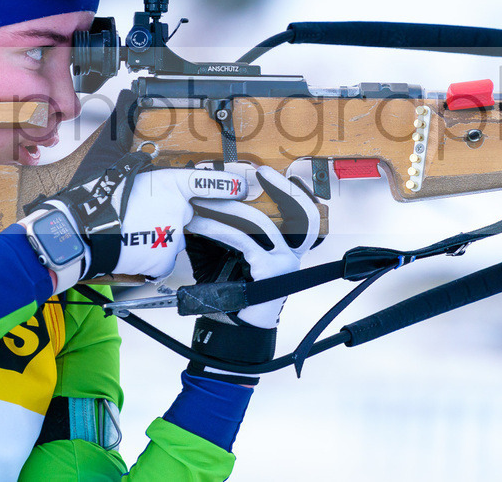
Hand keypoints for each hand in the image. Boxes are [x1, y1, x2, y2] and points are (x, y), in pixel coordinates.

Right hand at [27, 151, 247, 291]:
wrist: (81, 234)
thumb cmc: (96, 200)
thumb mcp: (117, 165)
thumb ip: (136, 151)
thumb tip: (131, 114)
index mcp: (169, 184)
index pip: (206, 183)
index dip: (227, 185)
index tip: (242, 187)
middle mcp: (177, 210)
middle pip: (186, 214)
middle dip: (173, 215)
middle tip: (143, 215)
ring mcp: (174, 237)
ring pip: (172, 237)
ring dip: (156, 235)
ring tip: (128, 230)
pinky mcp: (164, 260)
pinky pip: (163, 258)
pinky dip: (149, 255)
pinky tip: (130, 246)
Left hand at [183, 166, 319, 382]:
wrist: (235, 328)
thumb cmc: (234, 293)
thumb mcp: (233, 257)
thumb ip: (229, 233)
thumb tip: (208, 206)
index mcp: (289, 249)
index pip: (301, 214)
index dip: (289, 191)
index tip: (268, 173)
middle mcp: (293, 254)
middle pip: (297, 212)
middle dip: (280, 188)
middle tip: (257, 172)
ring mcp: (284, 262)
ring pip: (261, 223)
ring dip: (229, 207)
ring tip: (206, 200)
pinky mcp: (269, 270)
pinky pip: (242, 241)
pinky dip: (218, 229)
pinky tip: (200, 225)